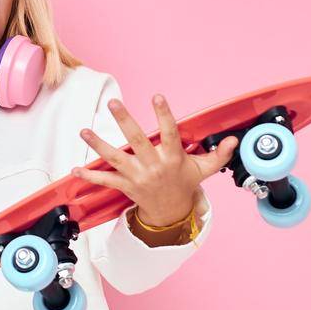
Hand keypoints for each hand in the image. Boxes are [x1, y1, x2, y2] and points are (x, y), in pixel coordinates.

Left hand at [73, 95, 235, 226]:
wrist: (171, 213)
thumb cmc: (184, 184)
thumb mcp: (203, 170)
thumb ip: (218, 154)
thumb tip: (234, 140)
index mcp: (173, 158)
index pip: (170, 133)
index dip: (164, 114)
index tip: (157, 96)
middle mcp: (154, 166)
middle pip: (137, 141)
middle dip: (125, 121)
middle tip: (114, 103)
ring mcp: (138, 177)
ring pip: (116, 158)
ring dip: (98, 145)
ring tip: (84, 131)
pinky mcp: (126, 186)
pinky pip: (106, 180)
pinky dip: (91, 175)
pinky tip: (76, 169)